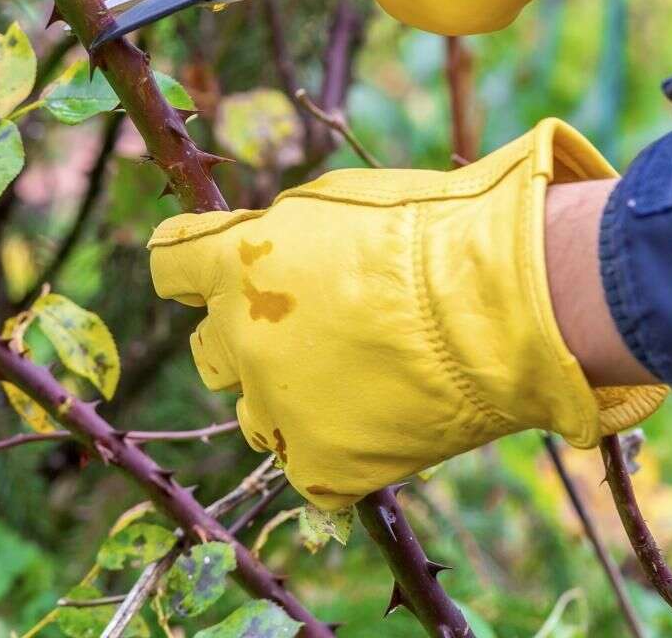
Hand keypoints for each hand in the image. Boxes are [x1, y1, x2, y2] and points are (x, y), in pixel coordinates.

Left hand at [147, 120, 667, 509]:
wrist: (501, 303)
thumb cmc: (434, 230)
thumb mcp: (339, 202)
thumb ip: (283, 231)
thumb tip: (264, 244)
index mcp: (235, 261)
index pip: (170, 266)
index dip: (193, 268)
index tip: (213, 272)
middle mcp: (240, 336)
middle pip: (209, 350)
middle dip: (245, 338)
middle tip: (308, 330)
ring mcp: (277, 407)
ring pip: (255, 415)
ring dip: (288, 397)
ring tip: (356, 379)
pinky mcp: (321, 466)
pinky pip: (305, 470)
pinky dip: (334, 454)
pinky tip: (376, 426)